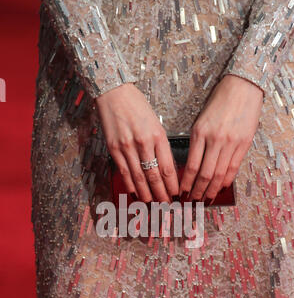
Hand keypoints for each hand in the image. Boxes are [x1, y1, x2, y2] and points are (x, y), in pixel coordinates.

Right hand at [95, 82, 178, 202]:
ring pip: (139, 177)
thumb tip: (165, 169)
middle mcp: (143, 142)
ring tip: (152, 203)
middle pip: (154, 176)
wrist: (114, 92)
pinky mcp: (114, 148)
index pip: (168, 167)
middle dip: (161, 194)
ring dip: (146, 193)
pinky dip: (130, 185)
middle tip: (165, 205)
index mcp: (158, 135)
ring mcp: (127, 147)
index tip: (175, 194)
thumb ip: (161, 145)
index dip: (172, 185)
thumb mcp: (156, 123)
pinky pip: (124, 172)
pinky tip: (135, 193)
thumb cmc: (137, 106)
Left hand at [179, 74, 263, 202]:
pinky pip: (234, 167)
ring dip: (212, 189)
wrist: (242, 87)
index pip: (191, 166)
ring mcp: (230, 142)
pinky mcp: (244, 143)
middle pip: (205, 174)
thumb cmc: (218, 102)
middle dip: (197, 191)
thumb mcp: (200, 120)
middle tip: (192, 201)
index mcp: (199, 133)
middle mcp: (214, 140)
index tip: (181, 193)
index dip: (186, 183)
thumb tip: (192, 167)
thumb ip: (197, 142)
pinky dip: (227, 180)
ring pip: (219, 174)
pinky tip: (222, 187)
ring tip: (206, 199)